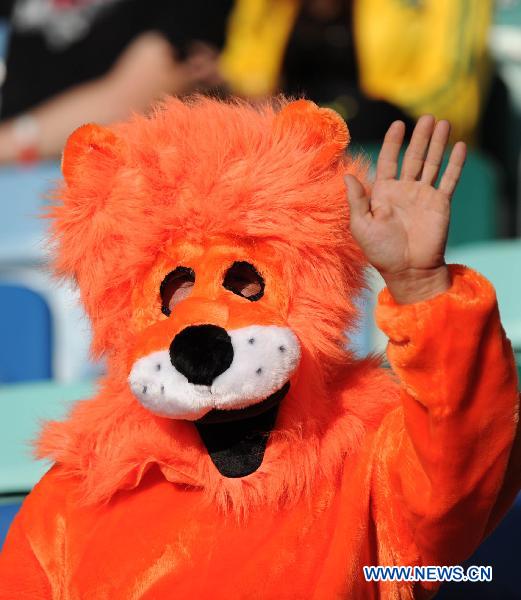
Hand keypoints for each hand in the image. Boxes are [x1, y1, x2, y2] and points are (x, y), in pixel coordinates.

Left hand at [345, 115, 466, 303]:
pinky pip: (449, 179)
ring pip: (432, 163)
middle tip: (426, 117)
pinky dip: (455, 163)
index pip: (388, 161)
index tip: (397, 125)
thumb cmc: (381, 251)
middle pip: (413, 157)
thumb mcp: (361, 225)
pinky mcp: (441, 203)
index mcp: (384, 194)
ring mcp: (423, 195)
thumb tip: (347, 175)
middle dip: (419, 137)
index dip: (392, 143)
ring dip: (437, 143)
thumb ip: (356, 200)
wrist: (408, 270)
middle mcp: (404, 191)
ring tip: (443, 123)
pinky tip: (460, 147)